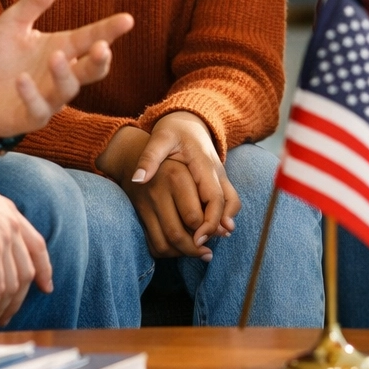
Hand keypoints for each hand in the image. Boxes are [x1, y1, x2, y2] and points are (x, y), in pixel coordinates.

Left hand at [0, 0, 133, 138]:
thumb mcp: (12, 24)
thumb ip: (34, 1)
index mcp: (62, 49)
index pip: (91, 38)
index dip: (109, 30)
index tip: (127, 19)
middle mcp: (61, 74)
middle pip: (91, 70)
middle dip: (100, 60)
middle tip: (102, 47)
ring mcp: (49, 98)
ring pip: (67, 90)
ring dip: (64, 74)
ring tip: (57, 57)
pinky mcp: (30, 117)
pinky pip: (38, 109)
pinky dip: (32, 95)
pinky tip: (22, 79)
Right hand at [0, 169, 52, 330]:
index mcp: (11, 214)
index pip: (38, 245)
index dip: (44, 268)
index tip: (46, 286)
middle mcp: (14, 226)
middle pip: (27, 271)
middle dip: (19, 299)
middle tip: (8, 315)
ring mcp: (5, 239)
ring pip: (14, 285)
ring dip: (3, 309)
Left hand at [97, 115, 241, 259]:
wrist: (189, 120)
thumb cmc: (173, 130)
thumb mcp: (160, 138)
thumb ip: (149, 158)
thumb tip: (136, 179)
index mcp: (204, 164)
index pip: (215, 198)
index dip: (210, 221)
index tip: (197, 238)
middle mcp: (217, 172)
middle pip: (228, 205)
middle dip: (217, 229)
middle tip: (200, 248)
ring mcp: (220, 177)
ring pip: (231, 204)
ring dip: (222, 225)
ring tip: (207, 244)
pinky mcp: (218, 181)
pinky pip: (226, 202)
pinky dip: (220, 218)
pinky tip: (206, 232)